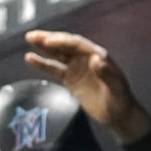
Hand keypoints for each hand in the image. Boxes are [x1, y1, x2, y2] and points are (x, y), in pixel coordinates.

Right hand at [24, 30, 150, 143]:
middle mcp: (86, 58)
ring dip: (43, 46)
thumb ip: (107, 74)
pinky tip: (30, 58)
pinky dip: (42, 63)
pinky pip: (54, 68)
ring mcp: (77, 68)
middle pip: (65, 45)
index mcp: (98, 56)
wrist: (118, 115)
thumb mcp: (116, 88)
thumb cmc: (120, 100)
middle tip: (32, 35)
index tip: (48, 41)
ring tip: (29, 39)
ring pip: (58, 54)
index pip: (77, 44)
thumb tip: (96, 59)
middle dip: (49, 39)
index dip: (62, 41)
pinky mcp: (70, 79)